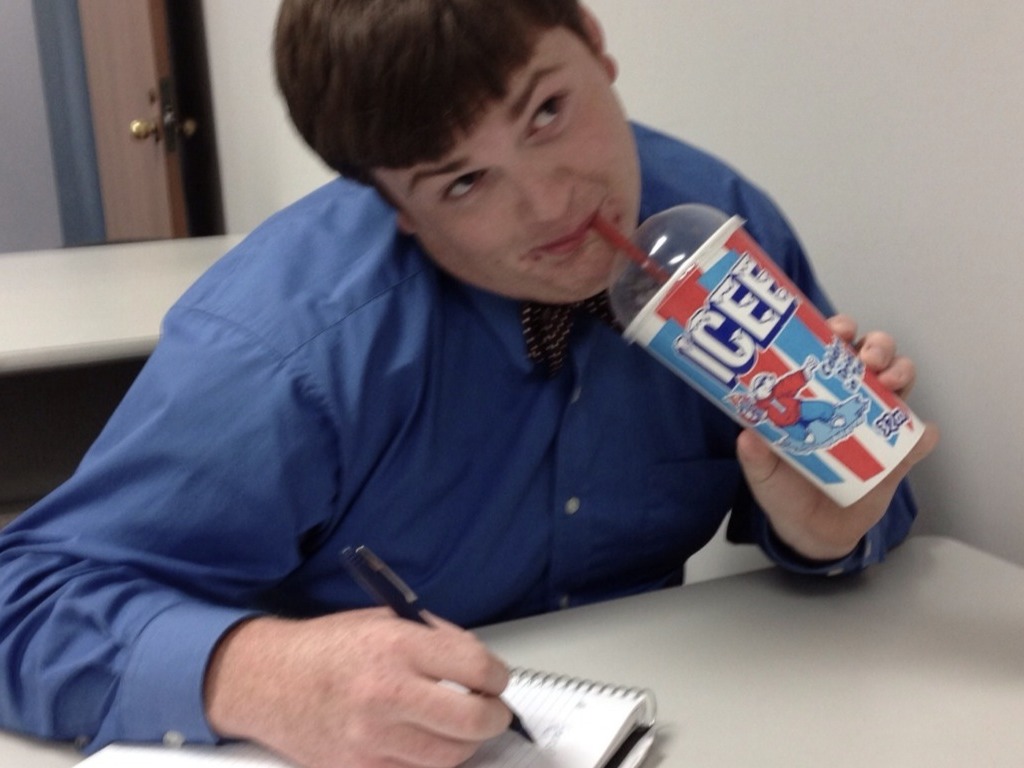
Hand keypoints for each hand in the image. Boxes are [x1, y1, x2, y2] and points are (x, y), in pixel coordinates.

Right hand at [204, 608, 512, 767]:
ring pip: (450, 756)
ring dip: (464, 742)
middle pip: (472, 721)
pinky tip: (423, 740)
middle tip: (491, 709)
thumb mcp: (386, 621)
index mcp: (396, 646)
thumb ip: (437, 640)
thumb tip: (482, 667)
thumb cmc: (329, 648)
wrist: (269, 680)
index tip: (496, 678)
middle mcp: (385, 694)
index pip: (476, 668)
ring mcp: (371, 738)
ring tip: (456, 724)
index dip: (497, 675)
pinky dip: (429, 759)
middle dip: (494, 716)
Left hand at [736, 314, 938, 560]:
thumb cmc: (784, 488)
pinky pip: (921, 437)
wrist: (810, 531)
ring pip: (902, 381)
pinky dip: (923, 432)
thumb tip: (746, 435)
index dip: (840, 330)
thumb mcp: (762, 472)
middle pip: (874, 354)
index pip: (832, 348)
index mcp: (818, 390)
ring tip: (889, 381)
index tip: (838, 329)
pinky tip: (916, 433)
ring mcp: (879, 423)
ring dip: (902, 371)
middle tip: (867, 358)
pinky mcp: (900, 455)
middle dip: (877, 345)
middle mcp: (852, 398)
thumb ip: (754, 455)